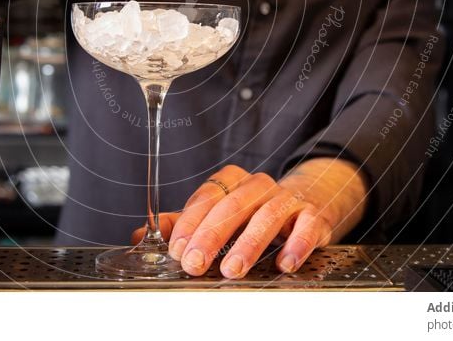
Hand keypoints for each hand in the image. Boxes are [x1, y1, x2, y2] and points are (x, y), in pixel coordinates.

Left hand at [132, 164, 333, 278]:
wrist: (310, 200)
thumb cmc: (255, 211)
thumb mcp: (218, 215)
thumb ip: (182, 225)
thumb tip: (139, 234)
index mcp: (233, 182)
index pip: (207, 197)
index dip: (189, 224)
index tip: (176, 250)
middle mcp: (259, 186)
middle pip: (232, 205)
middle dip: (211, 236)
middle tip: (195, 264)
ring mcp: (287, 199)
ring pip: (266, 215)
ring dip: (247, 244)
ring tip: (232, 270)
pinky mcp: (313, 216)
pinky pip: (305, 226)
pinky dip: (295, 245)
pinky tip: (284, 263)